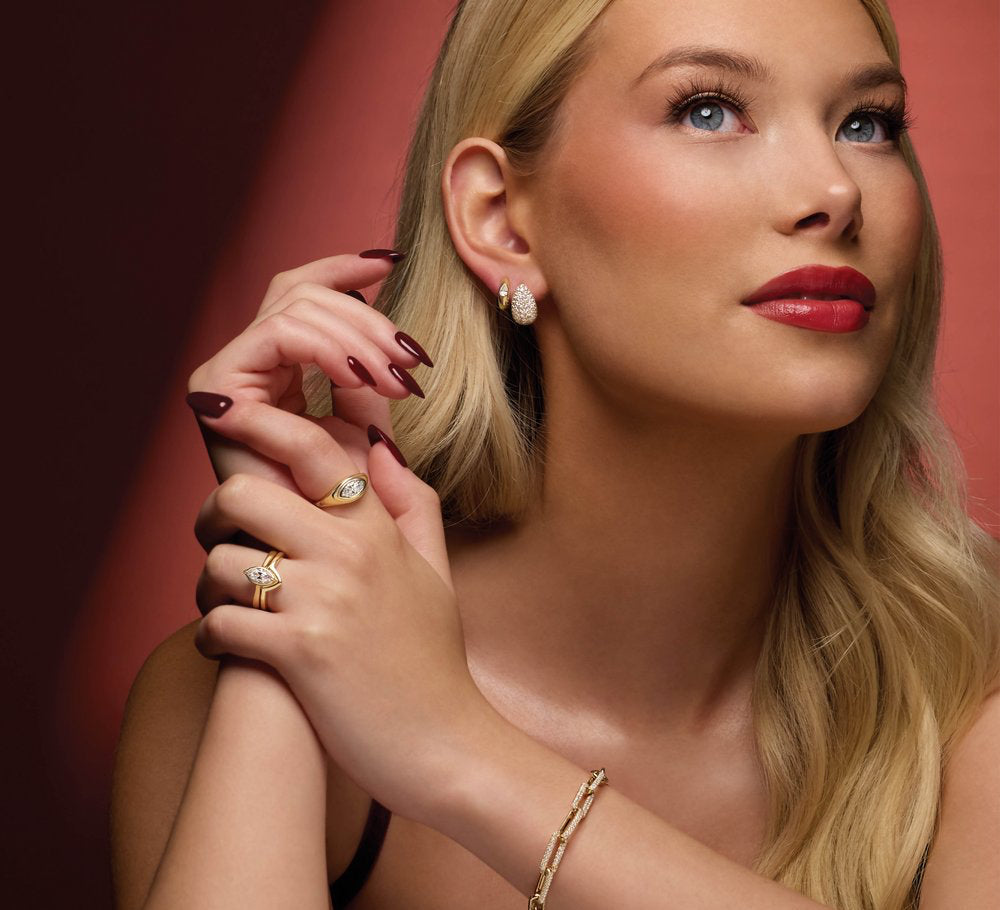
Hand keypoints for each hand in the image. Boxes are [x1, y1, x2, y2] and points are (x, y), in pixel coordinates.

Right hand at [185, 252, 428, 509]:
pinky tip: (363, 376)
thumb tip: (384, 337)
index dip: (343, 270)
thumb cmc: (346, 507)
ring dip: (359, 335)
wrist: (323, 557)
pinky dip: (329, 347)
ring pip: (296, 306)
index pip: (302, 295)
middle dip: (368, 318)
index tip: (392, 261)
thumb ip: (369, 383)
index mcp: (279, 372)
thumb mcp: (368, 432)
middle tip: (411, 361)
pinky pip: (279, 334)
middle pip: (302, 294)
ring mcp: (230, 375)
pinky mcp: (220, 387)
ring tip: (397, 379)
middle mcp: (249, 367)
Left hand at [187, 391, 494, 829]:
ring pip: (220, 563)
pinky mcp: (300, 653)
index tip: (226, 413)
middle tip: (220, 541)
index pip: (313, 447)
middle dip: (213, 516)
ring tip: (226, 607)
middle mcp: (349, 554)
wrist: (446, 744)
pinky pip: (219, 624)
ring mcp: (323, 601)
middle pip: (243, 495)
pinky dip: (211, 637)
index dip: (261, 422)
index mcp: (378, 528)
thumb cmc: (432, 659)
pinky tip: (231, 649)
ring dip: (208, 588)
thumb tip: (380, 448)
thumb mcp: (434, 569)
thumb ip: (412, 502)